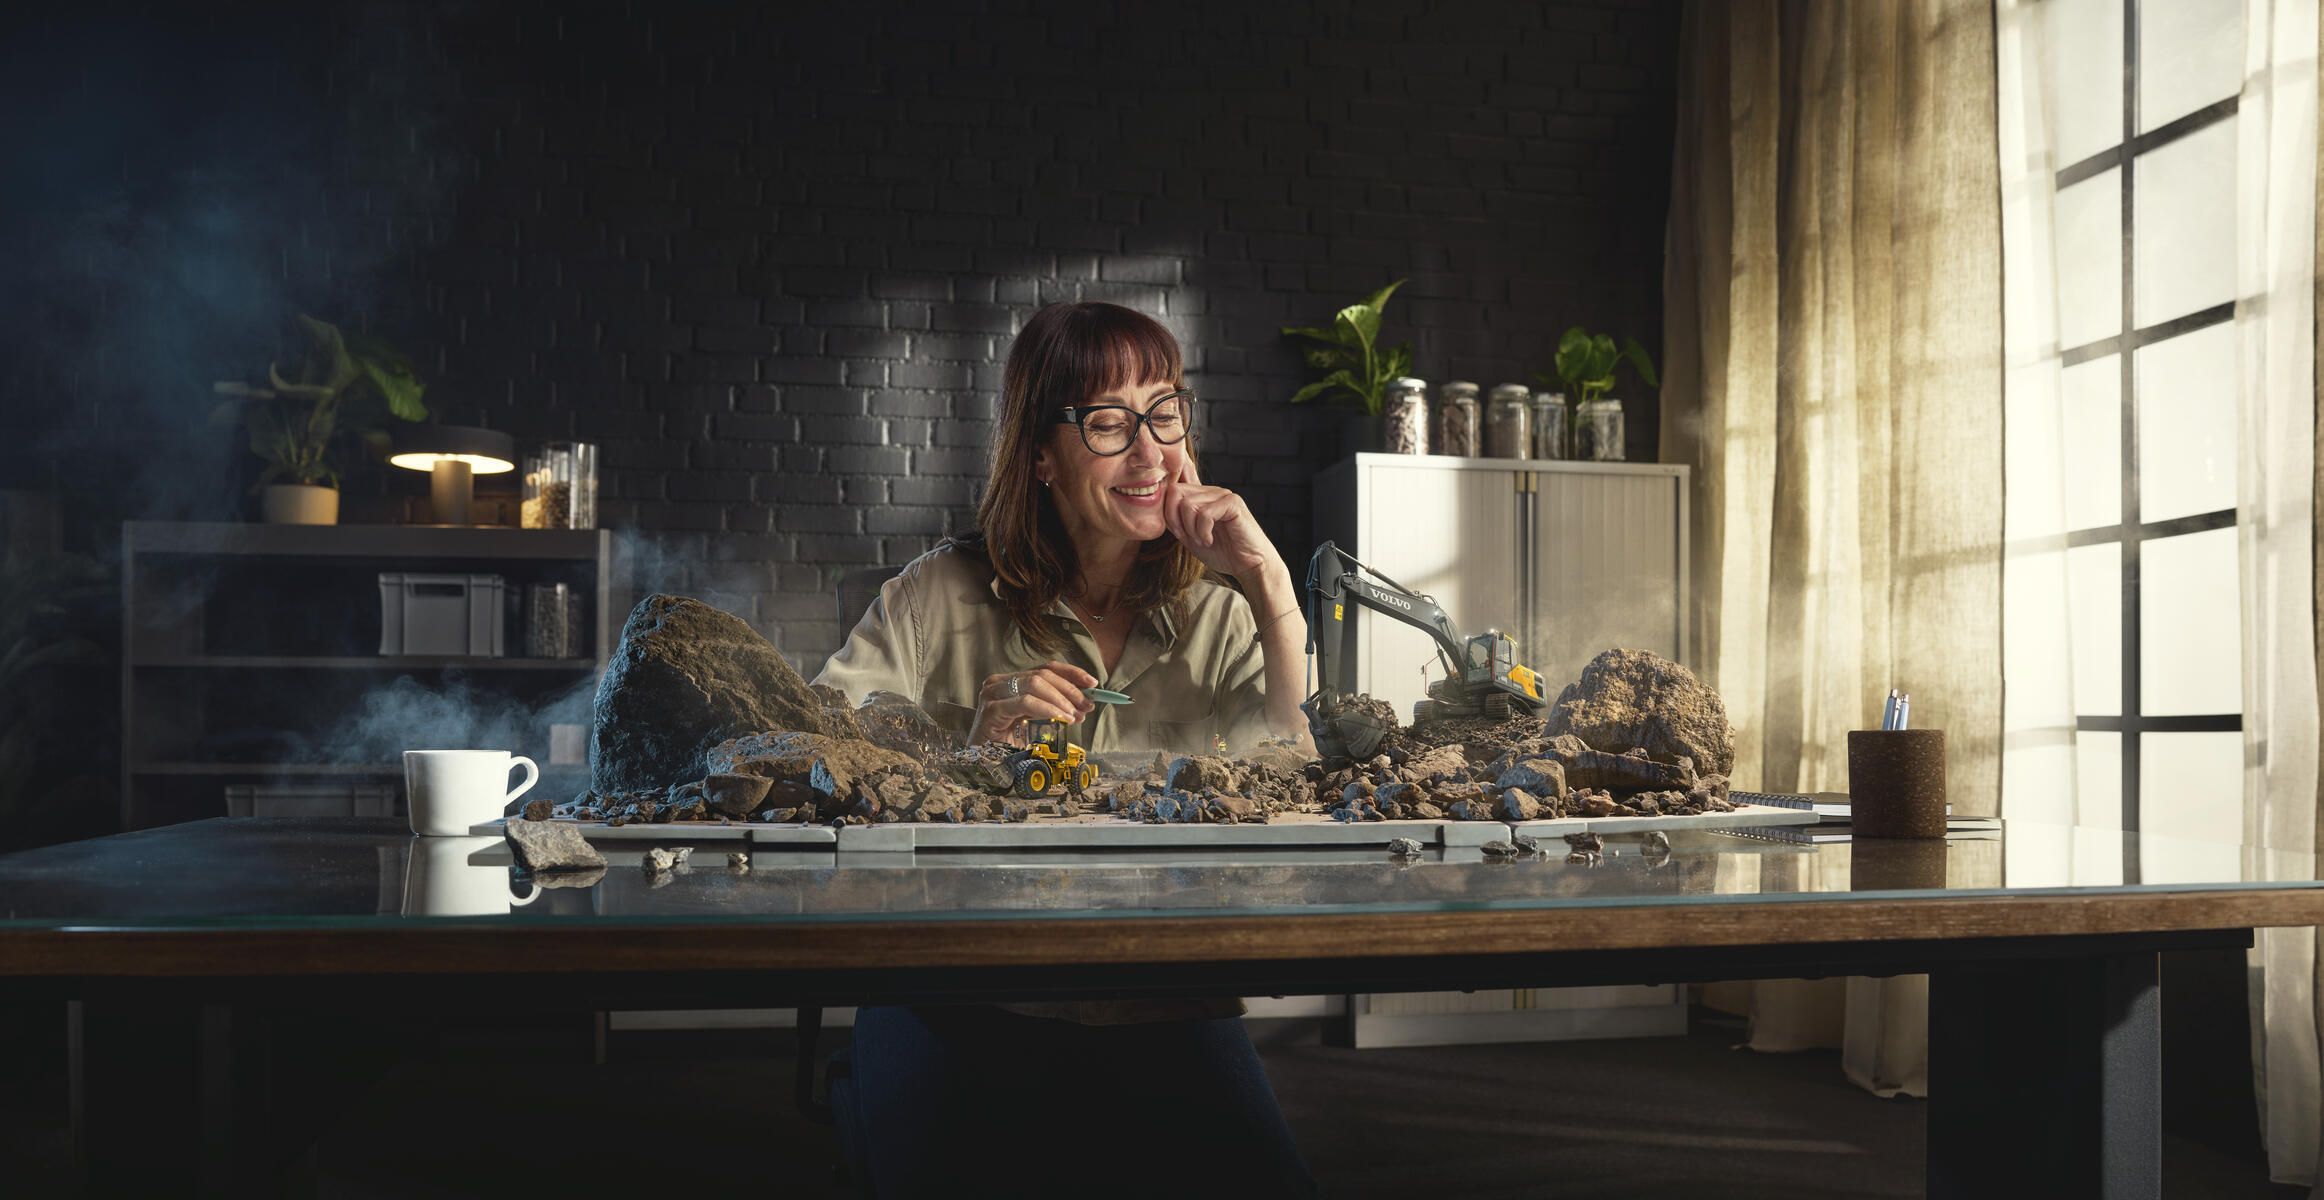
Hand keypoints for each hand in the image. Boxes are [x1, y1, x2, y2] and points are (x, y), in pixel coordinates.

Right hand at [970, 660, 1096, 744]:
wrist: (981, 764)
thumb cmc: (1007, 743)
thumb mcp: (1034, 720)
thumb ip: (1052, 708)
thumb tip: (1083, 703)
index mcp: (1011, 681)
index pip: (1045, 668)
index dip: (1071, 673)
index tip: (1092, 682)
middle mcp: (999, 682)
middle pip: (1043, 675)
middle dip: (1070, 689)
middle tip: (1087, 705)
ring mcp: (993, 694)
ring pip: (1035, 684)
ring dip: (1061, 700)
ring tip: (1076, 715)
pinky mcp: (991, 710)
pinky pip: (1025, 702)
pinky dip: (1048, 709)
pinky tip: (1061, 719)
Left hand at [1162, 455, 1282, 578]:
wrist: (1248, 565)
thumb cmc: (1222, 552)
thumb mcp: (1190, 536)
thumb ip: (1176, 520)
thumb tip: (1158, 508)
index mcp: (1201, 496)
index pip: (1172, 488)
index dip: (1167, 512)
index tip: (1178, 533)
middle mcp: (1211, 491)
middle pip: (1175, 491)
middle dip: (1175, 519)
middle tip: (1187, 537)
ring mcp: (1223, 494)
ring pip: (1188, 504)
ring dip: (1190, 529)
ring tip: (1202, 540)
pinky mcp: (1233, 503)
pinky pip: (1205, 513)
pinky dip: (1203, 531)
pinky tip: (1210, 540)